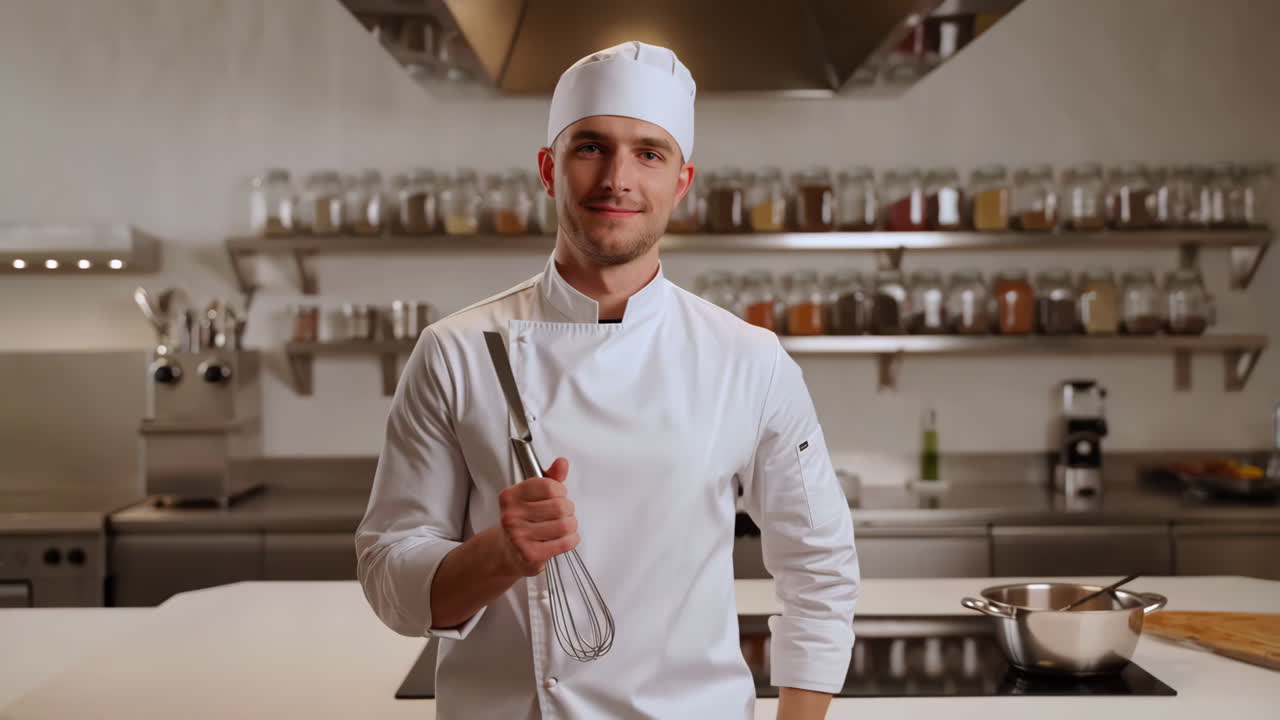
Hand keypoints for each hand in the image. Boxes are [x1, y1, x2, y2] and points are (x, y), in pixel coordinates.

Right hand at [496, 457, 578, 575]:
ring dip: (571, 526)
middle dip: (568, 510)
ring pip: (565, 525)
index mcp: (510, 496)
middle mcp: (511, 515)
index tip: (558, 496)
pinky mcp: (530, 554)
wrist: (510, 553)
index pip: (548, 486)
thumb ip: (550, 478)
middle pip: (560, 506)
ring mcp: (518, 536)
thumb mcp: (534, 496)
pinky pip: (565, 542)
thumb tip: (562, 463)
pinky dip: (572, 540)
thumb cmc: (523, 522)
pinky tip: (563, 539)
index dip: (560, 491)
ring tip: (563, 527)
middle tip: (561, 514)